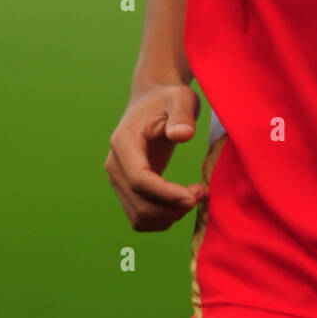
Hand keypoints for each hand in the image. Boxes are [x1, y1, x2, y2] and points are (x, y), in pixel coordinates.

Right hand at [105, 83, 207, 230]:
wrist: (153, 100)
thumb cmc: (168, 98)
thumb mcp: (181, 98)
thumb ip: (182, 115)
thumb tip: (182, 135)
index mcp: (123, 143)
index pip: (139, 179)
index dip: (166, 194)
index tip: (194, 196)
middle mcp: (115, 165)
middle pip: (139, 204)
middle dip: (172, 208)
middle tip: (201, 192)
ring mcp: (119, 179)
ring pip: (138, 217)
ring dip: (169, 216)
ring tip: (194, 196)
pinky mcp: (127, 188)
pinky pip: (140, 217)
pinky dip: (162, 219)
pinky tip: (182, 203)